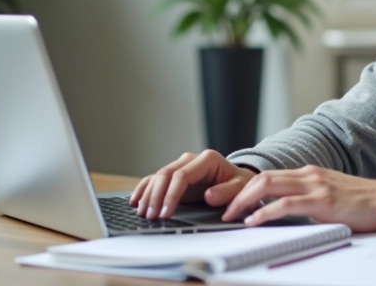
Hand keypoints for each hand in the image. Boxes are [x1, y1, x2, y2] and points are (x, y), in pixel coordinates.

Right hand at [129, 149, 256, 219]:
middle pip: (166, 174)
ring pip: (158, 176)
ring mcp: (182, 165)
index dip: (171, 194)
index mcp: (207, 159)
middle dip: (156, 196)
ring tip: (142, 213)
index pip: (182, 175)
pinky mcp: (176, 174)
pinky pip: (156, 179)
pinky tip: (135, 200)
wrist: (239, 179)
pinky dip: (144, 188)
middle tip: (150, 216)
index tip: (165, 212)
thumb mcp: (240, 188)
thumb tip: (209, 196)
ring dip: (148, 194)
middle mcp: (191, 159)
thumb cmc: (240, 184)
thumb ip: (227, 192)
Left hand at [222, 165, 375, 232]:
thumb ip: (306, 200)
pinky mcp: (322, 200)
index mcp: (308, 174)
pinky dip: (265, 212)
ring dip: (244, 201)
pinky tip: (254, 221)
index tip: (229, 201)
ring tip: (230, 215)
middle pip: (262, 177)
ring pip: (268, 186)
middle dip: (237, 193)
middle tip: (221, 208)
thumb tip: (281, 214)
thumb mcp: (327, 197)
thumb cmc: (360, 203)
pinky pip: (286, 204)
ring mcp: (315, 185)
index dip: (245, 188)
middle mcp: (308, 175)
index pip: (268, 176)